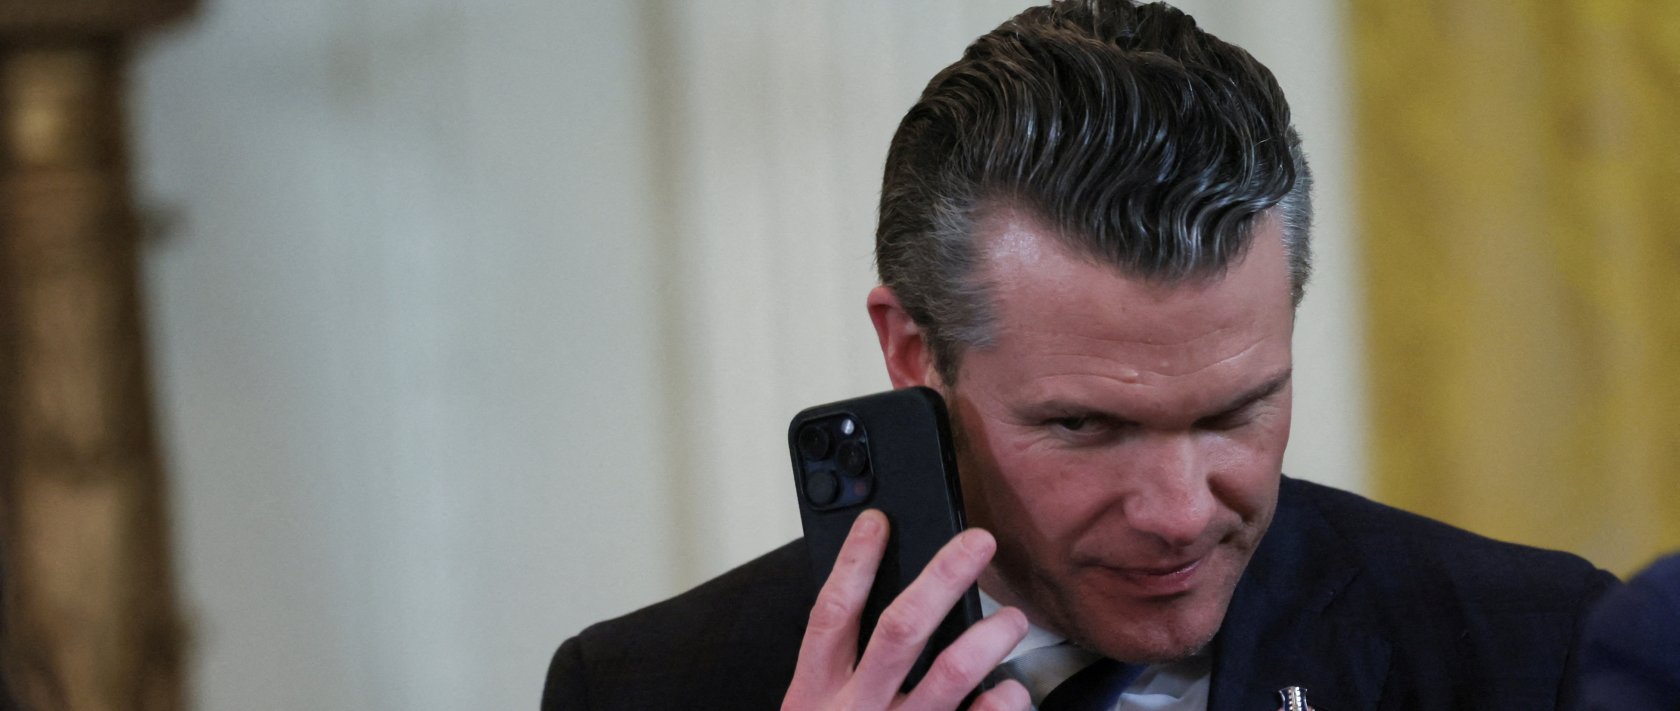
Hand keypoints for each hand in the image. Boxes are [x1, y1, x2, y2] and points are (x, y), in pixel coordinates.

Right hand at [783, 509, 1031, 710]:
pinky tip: (1012, 690)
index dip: (855, 563)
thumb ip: (841, 661)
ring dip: (988, 638)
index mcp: (815, 692)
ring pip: (949, 676)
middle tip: (978, 543)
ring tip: (1011, 619)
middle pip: (900, 630)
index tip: (880, 523)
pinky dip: (1002, 704)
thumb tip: (879, 596)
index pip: (833, 612)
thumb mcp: (812, 708)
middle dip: (942, 578)